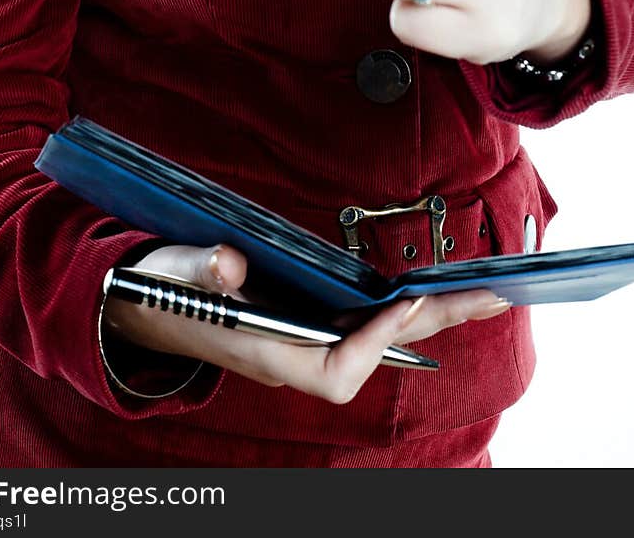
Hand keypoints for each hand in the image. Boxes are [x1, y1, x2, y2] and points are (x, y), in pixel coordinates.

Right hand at [102, 242, 509, 404]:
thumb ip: (203, 269)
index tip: (400, 300)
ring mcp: (304, 341)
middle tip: (492, 296)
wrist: (142, 304)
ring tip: (480, 292)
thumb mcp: (173, 274)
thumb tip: (230, 263)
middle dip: (434, 323)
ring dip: (429, 315)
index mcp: (267, 355)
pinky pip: (368, 323)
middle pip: (379, 353)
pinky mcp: (308, 322)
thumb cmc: (159, 292)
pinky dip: (401, 307)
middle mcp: (295, 356)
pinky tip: (425, 291)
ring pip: (381, 338)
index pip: (337, 370)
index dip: (373, 341)